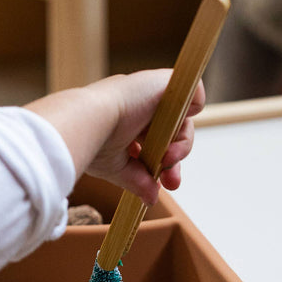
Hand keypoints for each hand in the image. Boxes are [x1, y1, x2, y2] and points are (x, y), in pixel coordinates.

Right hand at [26, 70, 203, 205]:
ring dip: (180, 147)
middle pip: (170, 134)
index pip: (153, 142)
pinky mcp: (165, 83)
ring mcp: (153, 92)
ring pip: (182, 121)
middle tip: (171, 183)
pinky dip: (194, 108)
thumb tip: (151, 198)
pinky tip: (175, 129)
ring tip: (167, 160)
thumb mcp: (115, 167)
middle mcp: (139, 104)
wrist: (87, 122)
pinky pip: (194, 92)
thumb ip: (136, 180)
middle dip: (173, 162)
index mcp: (125, 119)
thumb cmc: (91, 141)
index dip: (160, 163)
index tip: (160, 185)